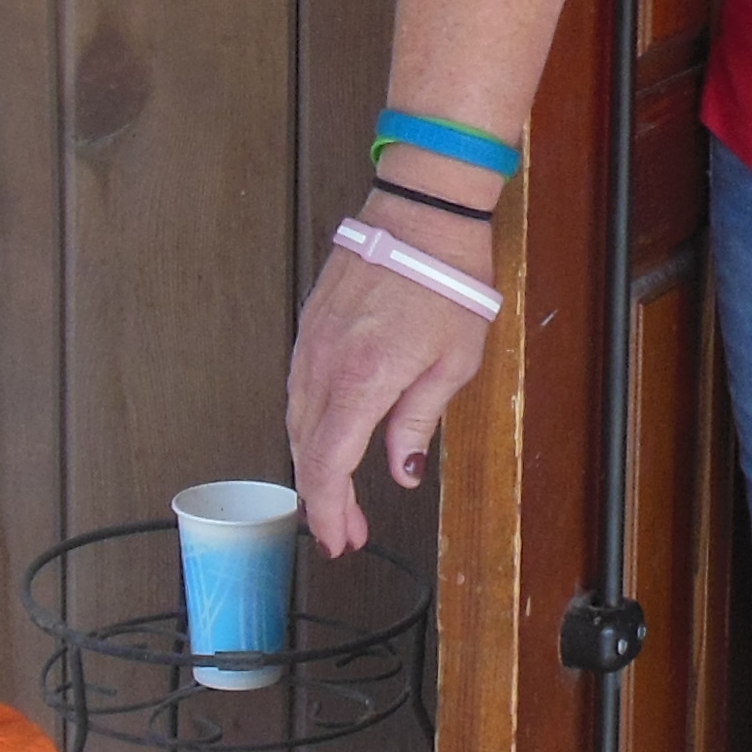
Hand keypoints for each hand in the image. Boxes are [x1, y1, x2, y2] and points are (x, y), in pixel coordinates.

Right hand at [282, 199, 497, 554]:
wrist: (422, 212)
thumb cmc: (448, 278)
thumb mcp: (454, 360)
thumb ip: (419, 419)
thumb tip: (403, 468)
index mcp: (363, 379)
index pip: (328, 464)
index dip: (329, 511)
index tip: (341, 538)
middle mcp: (324, 364)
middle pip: (306, 449)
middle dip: (323, 499)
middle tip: (346, 529)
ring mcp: (310, 342)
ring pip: (297, 420)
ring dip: (313, 463)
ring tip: (339, 494)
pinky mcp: (310, 325)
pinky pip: (299, 388)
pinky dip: (309, 425)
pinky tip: (330, 437)